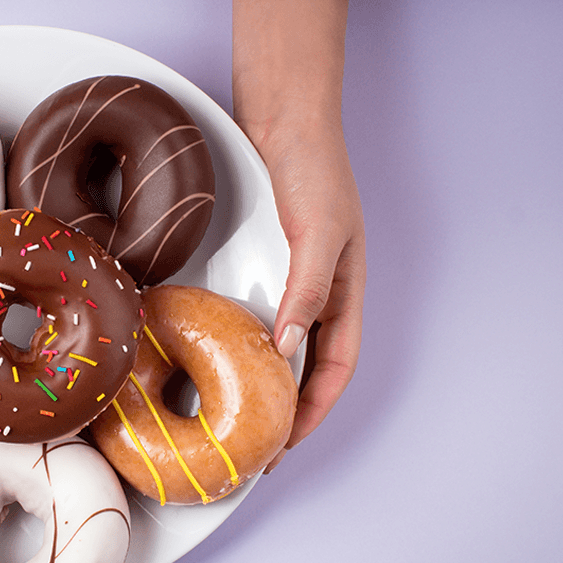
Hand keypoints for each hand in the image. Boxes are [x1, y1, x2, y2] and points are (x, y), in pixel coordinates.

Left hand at [231, 0, 361, 471]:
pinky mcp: (264, 264)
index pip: (335, 368)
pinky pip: (256, 316)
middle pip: (308, 367)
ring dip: (263, 384)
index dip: (314, 410)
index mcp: (345, 291)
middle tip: (254, 447)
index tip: (285, 445)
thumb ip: (307, 289)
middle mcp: (320, 293)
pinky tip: (216, 360)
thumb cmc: (313, 170)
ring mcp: (292, 279)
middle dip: (288, 411)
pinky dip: (242, 345)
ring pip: (281, 347)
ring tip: (234, 418)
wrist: (284, 115)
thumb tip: (288, 347)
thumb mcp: (317, 233)